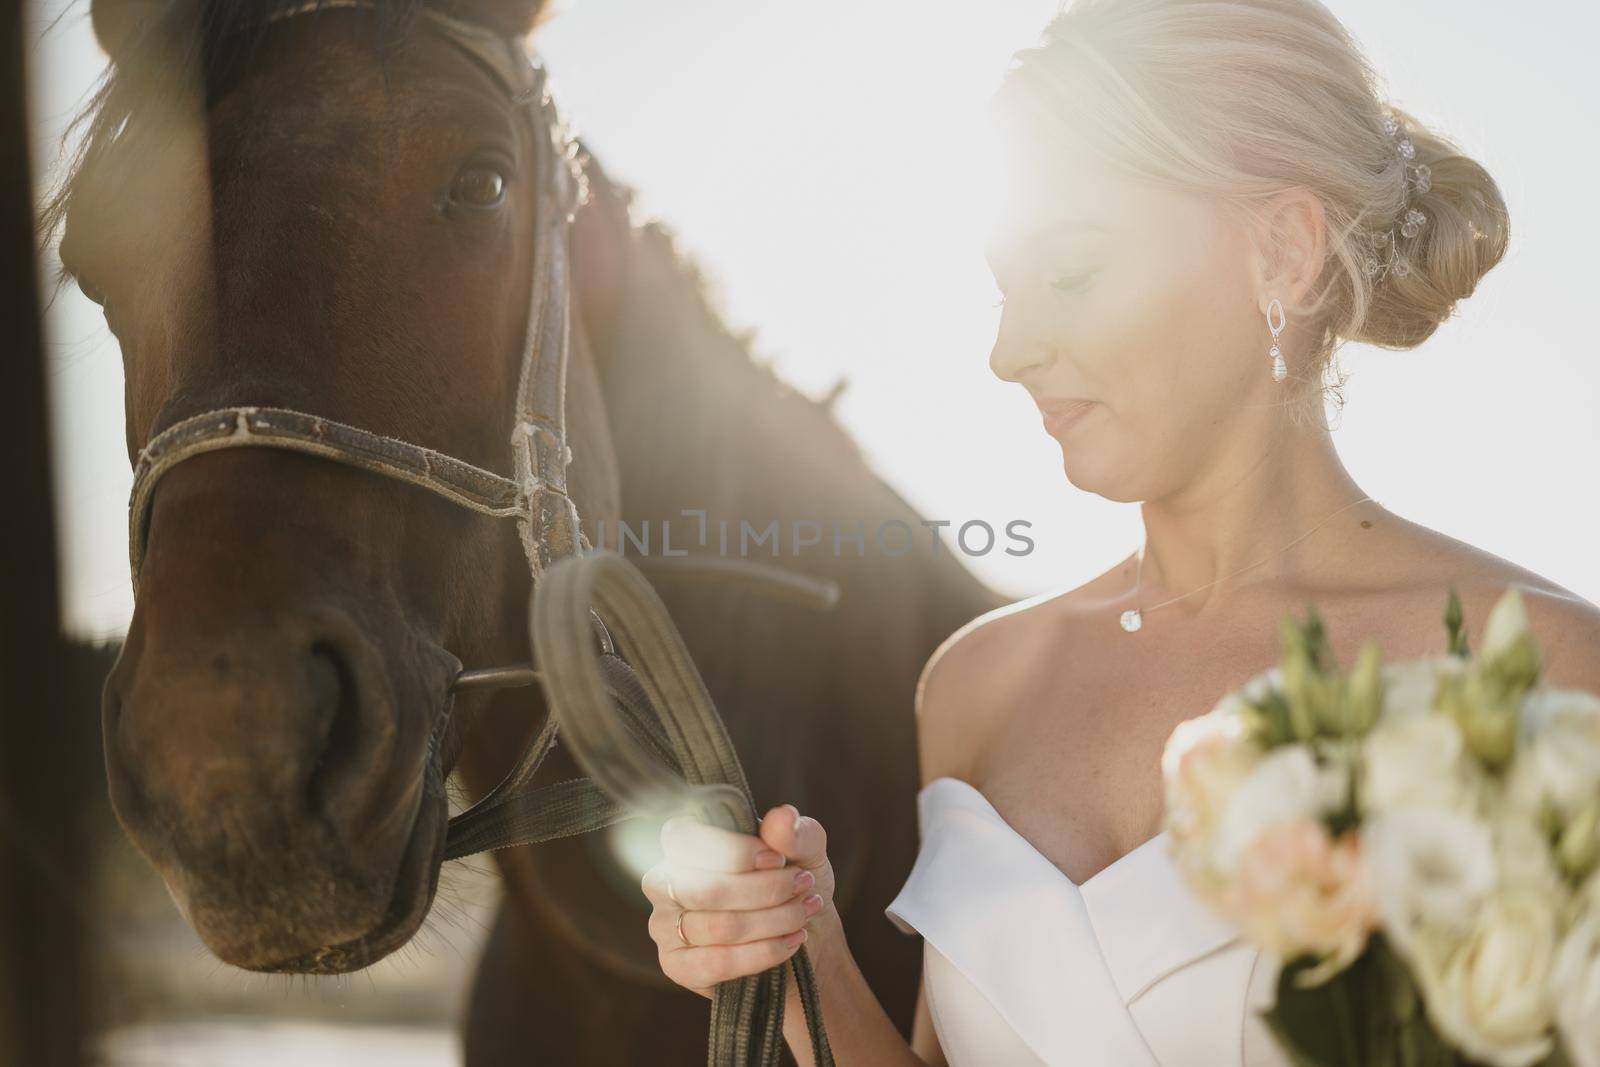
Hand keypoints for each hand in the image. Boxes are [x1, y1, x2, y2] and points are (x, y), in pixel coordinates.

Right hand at [642, 803, 836, 999]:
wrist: (805, 934)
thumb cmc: (792, 881)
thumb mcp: (804, 850)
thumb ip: (792, 832)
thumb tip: (782, 817)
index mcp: (682, 843)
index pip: (686, 839)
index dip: (734, 851)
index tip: (778, 859)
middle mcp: (663, 882)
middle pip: (707, 889)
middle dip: (766, 890)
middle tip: (803, 885)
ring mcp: (664, 927)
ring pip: (720, 927)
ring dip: (774, 920)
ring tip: (804, 912)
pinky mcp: (677, 967)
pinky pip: (719, 963)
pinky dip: (765, 952)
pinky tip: (792, 940)